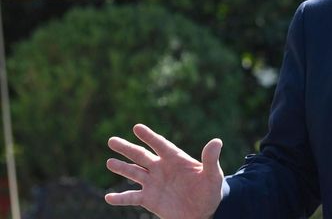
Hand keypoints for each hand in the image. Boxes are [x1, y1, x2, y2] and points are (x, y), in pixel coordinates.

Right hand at [105, 124, 224, 218]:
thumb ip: (211, 159)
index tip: (136, 127)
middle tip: (112, 140)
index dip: (149, 136)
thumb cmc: (210, 191)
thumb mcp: (213, 175)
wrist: (205, 211)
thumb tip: (217, 141)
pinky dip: (120, 198)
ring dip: (121, 168)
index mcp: (175, 159)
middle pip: (141, 156)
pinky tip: (108, 197)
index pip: (160, 144)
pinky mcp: (149, 199)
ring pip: (133, 173)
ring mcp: (154, 183)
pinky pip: (132, 198)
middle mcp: (161, 169)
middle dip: (127, 148)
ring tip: (109, 162)